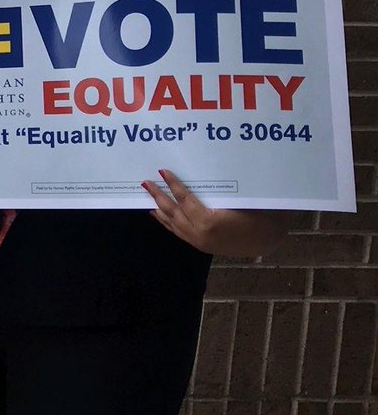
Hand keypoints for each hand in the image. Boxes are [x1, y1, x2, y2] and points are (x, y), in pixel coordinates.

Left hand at [144, 169, 290, 257]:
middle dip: (158, 196)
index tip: (162, 171)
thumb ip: (221, 189)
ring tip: (148, 196)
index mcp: (209, 221)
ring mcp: (199, 242)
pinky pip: (178, 232)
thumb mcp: (241, 199)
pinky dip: (167, 222)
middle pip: (173, 212)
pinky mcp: (201, 246)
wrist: (270, 240)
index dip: (173, 184)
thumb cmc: (260, 215)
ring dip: (159, 209)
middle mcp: (199, 234)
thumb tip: (204, 168)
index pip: (184, 199)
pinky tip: (159, 215)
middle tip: (146, 182)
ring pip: (173, 223)